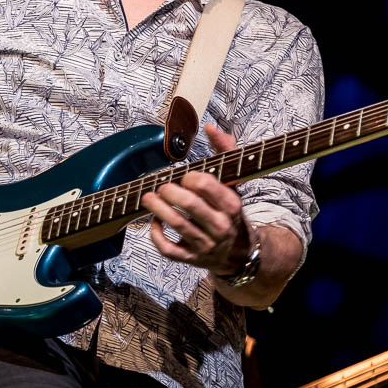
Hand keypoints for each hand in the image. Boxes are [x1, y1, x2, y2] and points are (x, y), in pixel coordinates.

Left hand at [140, 123, 253, 274]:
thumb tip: (210, 128)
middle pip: (189, 205)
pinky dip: (156, 235)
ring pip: (177, 225)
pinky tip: (154, 222)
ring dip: (157, 208)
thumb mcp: (235, 182)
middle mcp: (219, 226)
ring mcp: (205, 244)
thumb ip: (225, 151)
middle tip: (162, 186)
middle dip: (170, 191)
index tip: (185, 176)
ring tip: (148, 197)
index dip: (190, 177)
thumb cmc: (230, 211)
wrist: (238, 252)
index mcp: (231, 204)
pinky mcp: (190, 258)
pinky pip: (169, 249)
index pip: (207, 186)